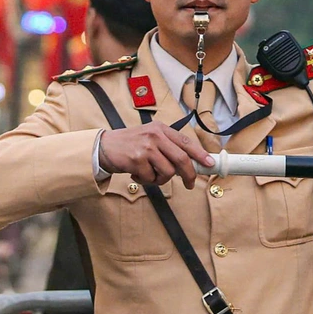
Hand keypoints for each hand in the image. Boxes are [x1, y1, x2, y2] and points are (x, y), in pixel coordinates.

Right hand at [99, 121, 214, 188]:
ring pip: (168, 171)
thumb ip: (168, 147)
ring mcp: (146, 147)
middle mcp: (155, 136)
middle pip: (182, 159)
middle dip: (188, 175)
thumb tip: (189, 165)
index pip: (186, 142)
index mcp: (161, 129)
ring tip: (149, 174)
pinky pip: (151, 178)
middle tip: (189, 184)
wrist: (103, 147)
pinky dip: (146, 180)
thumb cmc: (130, 146)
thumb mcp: (150, 138)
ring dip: (160, 179)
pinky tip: (137, 173)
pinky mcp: (137, 160)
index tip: (209, 164)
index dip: (200, 154)